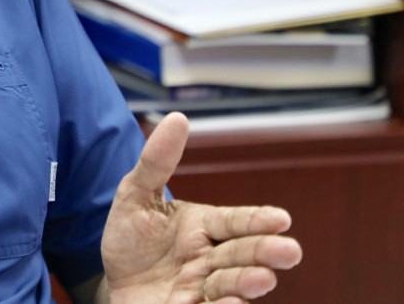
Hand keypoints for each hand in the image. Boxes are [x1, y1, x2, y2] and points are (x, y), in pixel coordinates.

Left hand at [100, 113, 301, 303]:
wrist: (114, 283)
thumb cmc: (131, 238)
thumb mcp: (135, 195)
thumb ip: (156, 162)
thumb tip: (178, 118)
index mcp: (203, 227)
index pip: (234, 221)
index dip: (256, 221)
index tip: (281, 219)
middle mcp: (209, 258)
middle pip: (241, 253)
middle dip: (264, 252)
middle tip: (289, 251)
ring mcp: (201, 289)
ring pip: (231, 284)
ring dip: (249, 282)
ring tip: (264, 279)